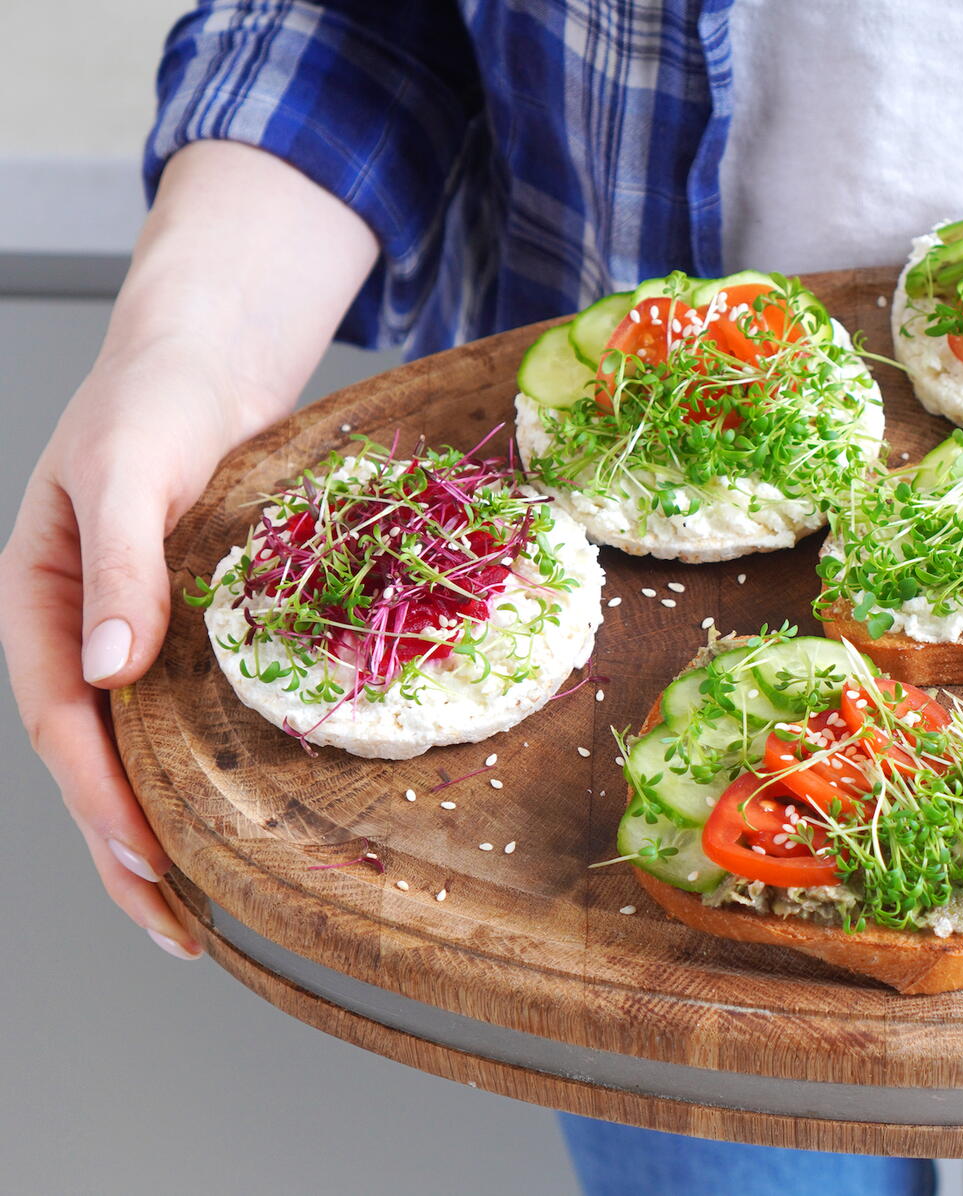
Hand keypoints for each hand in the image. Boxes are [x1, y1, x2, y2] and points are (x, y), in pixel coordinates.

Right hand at [1, 347, 261, 956]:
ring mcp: (127, 637)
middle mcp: (78, 631)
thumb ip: (116, 565)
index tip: (144, 855)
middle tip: (176, 928)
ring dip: (159, 831)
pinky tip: (230, 822)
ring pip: (132, 754)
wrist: (205, 362)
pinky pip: (180, 721)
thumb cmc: (153, 401)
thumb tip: (106, 668)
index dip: (98, 795)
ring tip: (196, 912)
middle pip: (90, 762)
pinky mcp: (182, 634)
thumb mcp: (129, 471)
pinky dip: (199, 777)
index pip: (63, 720)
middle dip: (125, 850)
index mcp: (38, 602)